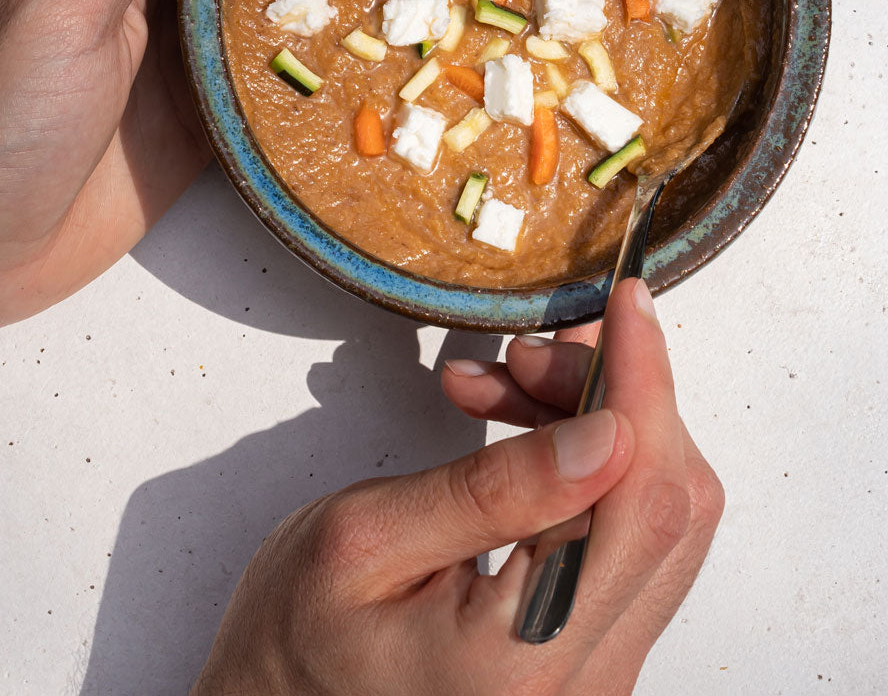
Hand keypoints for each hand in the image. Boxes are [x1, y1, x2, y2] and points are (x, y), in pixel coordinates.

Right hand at [193, 279, 722, 694]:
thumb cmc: (296, 643)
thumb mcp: (366, 539)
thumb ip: (492, 489)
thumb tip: (603, 433)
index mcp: (525, 656)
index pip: (639, 497)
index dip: (643, 383)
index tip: (626, 305)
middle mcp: (582, 679)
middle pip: (667, 504)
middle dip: (613, 395)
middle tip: (529, 352)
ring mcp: (593, 671)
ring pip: (654, 517)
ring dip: (596, 425)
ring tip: (504, 387)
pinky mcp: (585, 652)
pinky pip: (623, 541)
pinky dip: (588, 466)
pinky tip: (524, 430)